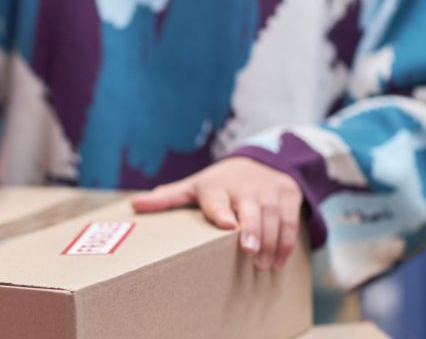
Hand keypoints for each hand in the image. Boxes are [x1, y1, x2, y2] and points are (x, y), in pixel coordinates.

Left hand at [131, 157, 302, 269]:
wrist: (262, 160)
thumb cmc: (221, 183)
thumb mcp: (194, 186)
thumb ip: (167, 198)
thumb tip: (134, 205)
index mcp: (217, 185)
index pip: (218, 198)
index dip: (223, 212)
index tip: (228, 226)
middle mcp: (244, 186)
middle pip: (251, 206)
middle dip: (253, 228)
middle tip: (249, 251)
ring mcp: (269, 189)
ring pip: (273, 215)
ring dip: (271, 241)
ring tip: (262, 265)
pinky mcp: (288, 194)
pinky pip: (291, 220)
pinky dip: (287, 242)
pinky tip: (279, 261)